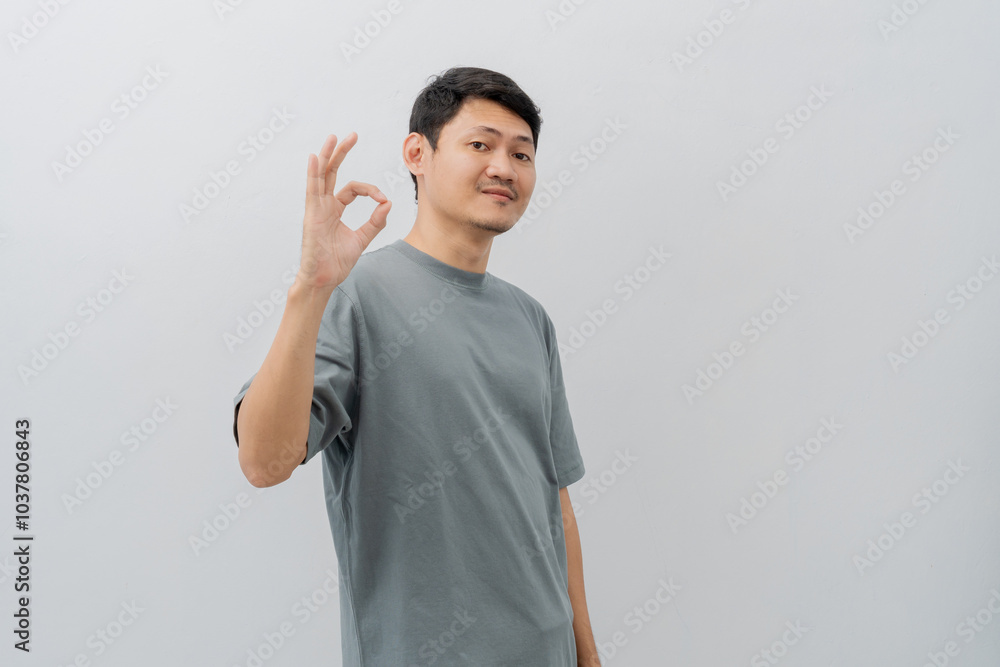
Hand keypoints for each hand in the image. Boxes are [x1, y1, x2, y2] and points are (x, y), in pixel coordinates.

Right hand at [296, 132, 390, 289]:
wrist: (324, 279)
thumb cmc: (337, 262)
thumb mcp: (362, 239)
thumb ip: (375, 222)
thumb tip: (388, 204)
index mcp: (335, 209)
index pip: (353, 189)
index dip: (371, 190)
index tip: (383, 199)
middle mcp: (324, 205)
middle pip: (332, 172)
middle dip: (342, 153)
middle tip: (352, 135)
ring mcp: (316, 208)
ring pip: (321, 176)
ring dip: (328, 155)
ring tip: (334, 137)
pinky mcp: (311, 215)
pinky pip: (312, 190)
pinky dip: (314, 173)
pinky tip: (316, 157)